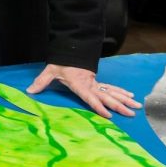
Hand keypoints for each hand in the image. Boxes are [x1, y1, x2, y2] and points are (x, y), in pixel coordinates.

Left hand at [26, 64, 141, 117]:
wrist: (70, 51)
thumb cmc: (60, 63)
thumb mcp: (50, 71)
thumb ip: (41, 81)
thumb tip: (29, 90)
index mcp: (79, 84)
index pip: (90, 97)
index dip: (98, 106)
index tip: (108, 115)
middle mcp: (90, 85)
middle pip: (106, 96)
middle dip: (119, 105)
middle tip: (131, 113)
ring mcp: (95, 83)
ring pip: (112, 92)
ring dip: (124, 99)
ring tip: (136, 106)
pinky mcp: (97, 82)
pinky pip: (111, 88)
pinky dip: (121, 92)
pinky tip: (130, 96)